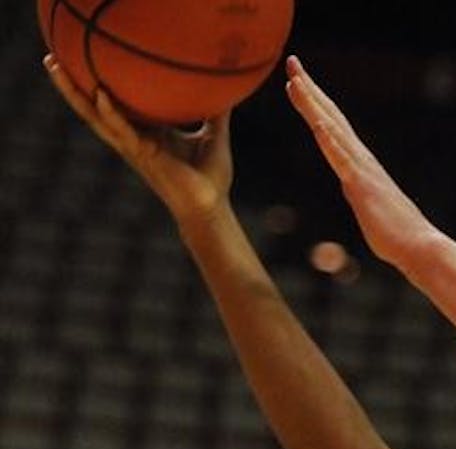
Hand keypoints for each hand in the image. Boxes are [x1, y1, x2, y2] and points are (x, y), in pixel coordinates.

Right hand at [43, 54, 231, 224]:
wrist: (210, 206)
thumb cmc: (210, 177)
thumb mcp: (215, 136)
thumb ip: (217, 113)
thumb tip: (228, 89)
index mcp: (146, 131)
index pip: (114, 104)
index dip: (95, 84)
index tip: (81, 60)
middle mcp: (132, 137)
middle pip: (92, 107)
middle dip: (70, 85)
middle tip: (50, 59)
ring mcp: (133, 146)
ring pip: (94, 115)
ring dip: (73, 92)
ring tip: (55, 66)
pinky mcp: (142, 154)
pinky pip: (122, 130)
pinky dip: (111, 112)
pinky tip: (100, 94)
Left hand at [284, 55, 436, 270]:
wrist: (419, 247)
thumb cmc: (398, 235)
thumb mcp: (371, 210)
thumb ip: (362, 196)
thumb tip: (357, 193)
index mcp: (361, 165)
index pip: (333, 127)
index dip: (315, 103)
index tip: (298, 81)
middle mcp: (361, 160)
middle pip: (331, 117)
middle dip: (310, 90)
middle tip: (292, 63)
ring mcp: (362, 170)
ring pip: (333, 130)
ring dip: (313, 105)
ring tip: (295, 81)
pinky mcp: (362, 186)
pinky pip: (342, 159)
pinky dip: (329, 139)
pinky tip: (318, 123)